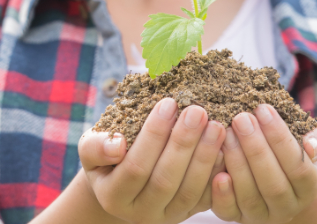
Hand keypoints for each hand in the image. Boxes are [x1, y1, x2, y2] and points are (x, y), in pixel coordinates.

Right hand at [78, 98, 226, 223]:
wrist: (122, 178)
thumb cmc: (106, 154)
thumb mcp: (91, 147)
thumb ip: (97, 146)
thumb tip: (117, 145)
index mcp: (113, 196)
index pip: (136, 167)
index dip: (153, 136)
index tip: (168, 103)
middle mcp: (139, 213)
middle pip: (165, 180)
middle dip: (183, 143)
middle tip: (197, 110)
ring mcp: (167, 217)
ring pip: (189, 191)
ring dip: (205, 157)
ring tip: (215, 125)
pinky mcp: (188, 214)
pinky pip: (206, 198)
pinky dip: (217, 173)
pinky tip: (225, 148)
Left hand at [210, 104, 316, 223]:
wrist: (269, 171)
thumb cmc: (288, 148)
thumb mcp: (307, 139)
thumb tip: (310, 145)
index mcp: (308, 188)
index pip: (298, 167)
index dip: (280, 138)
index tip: (263, 109)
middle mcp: (286, 207)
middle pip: (273, 184)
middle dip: (256, 148)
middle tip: (241, 118)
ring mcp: (261, 215)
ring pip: (250, 197)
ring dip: (237, 163)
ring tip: (226, 132)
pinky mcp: (235, 217)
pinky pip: (228, 210)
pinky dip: (222, 193)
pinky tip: (217, 171)